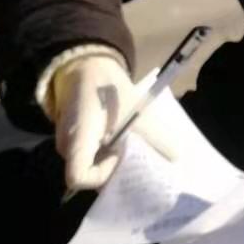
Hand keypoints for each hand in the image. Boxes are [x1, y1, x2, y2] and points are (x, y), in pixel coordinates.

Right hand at [47, 52, 188, 193]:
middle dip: (113, 173)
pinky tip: (124, 145)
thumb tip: (176, 155)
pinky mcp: (75, 140)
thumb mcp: (135, 109)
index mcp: (77, 139)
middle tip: (137, 163)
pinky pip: (91, 155)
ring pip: (92, 165)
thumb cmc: (108, 87)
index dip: (102, 175)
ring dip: (112, 162)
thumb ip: (156, 135)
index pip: (78, 178)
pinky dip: (108, 154)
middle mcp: (67, 147)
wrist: (88, 66)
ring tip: (134, 152)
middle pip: (88, 175)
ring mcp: (68, 144)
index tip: (120, 155)